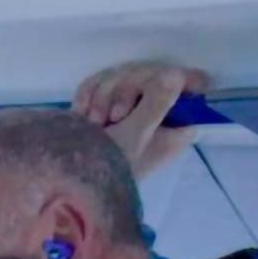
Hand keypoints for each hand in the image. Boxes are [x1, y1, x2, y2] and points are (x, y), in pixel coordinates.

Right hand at [75, 59, 212, 176]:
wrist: (65, 183)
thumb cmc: (106, 167)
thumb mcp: (136, 136)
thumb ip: (158, 102)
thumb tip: (176, 74)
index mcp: (175, 127)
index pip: (192, 90)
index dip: (178, 80)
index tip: (158, 80)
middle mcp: (157, 117)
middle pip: (153, 75)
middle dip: (126, 89)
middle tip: (114, 116)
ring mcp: (130, 111)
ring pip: (124, 75)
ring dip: (104, 95)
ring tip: (94, 122)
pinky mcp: (104, 107)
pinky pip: (100, 83)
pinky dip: (89, 95)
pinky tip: (82, 113)